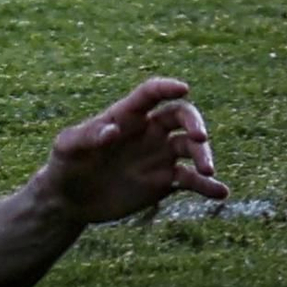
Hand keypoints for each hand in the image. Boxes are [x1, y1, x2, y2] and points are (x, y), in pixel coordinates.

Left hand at [38, 78, 227, 224]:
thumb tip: (113, 130)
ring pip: (190, 148)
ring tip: (207, 173)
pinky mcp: (163, 182)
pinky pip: (190, 180)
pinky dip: (207, 186)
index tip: (183, 88)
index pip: (150, 93)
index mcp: (125, 115)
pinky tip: (221, 192)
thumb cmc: (64, 164)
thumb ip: (88, 137)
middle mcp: (147, 131)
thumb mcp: (68, 148)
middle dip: (194, 122)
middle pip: (180, 116)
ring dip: (203, 155)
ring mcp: (157, 156)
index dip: (166, 87)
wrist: (70, 199)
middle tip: (200, 138)